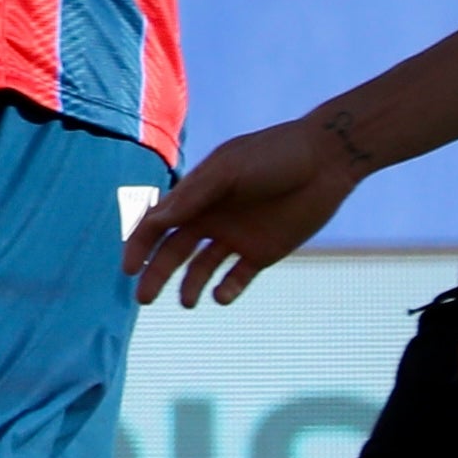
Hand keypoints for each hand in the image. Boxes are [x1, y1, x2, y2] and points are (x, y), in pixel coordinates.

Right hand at [126, 116, 364, 307]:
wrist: (327, 160)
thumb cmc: (274, 155)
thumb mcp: (229, 170)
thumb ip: (193, 196)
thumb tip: (155, 220)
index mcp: (196, 196)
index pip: (157, 224)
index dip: (139, 245)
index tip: (130, 268)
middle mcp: (211, 218)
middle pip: (173, 252)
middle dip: (156, 274)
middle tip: (143, 299)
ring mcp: (236, 237)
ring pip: (201, 269)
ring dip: (189, 286)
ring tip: (188, 302)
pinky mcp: (262, 253)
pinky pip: (237, 278)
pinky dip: (226, 290)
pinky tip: (221, 295)